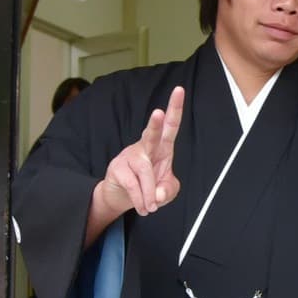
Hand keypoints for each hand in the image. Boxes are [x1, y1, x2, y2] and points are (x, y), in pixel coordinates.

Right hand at [102, 87, 184, 217]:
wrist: (122, 197)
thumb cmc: (149, 188)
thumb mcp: (166, 191)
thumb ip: (168, 190)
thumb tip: (158, 193)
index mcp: (162, 148)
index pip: (170, 126)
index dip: (175, 109)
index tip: (179, 90)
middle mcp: (146, 147)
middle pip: (151, 134)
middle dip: (155, 123)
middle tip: (158, 112)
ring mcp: (130, 156)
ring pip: (144, 172)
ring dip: (149, 194)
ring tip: (151, 207)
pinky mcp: (117, 168)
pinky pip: (132, 184)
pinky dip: (141, 199)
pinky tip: (143, 207)